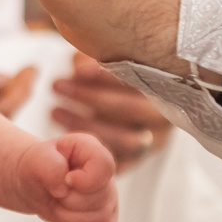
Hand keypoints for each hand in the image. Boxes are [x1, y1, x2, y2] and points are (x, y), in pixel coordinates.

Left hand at [15, 132, 117, 221]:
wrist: (36, 183)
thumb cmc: (39, 166)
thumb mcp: (36, 160)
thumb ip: (50, 167)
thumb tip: (64, 188)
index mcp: (91, 149)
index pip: (104, 165)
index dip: (85, 180)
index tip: (67, 180)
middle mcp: (106, 173)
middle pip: (98, 198)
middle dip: (68, 201)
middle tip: (54, 193)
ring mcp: (109, 196)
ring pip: (98, 218)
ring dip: (69, 217)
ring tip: (58, 204)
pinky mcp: (107, 218)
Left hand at [49, 51, 173, 169]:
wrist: (125, 109)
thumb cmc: (118, 74)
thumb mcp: (111, 59)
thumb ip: (101, 57)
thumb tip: (78, 61)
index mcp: (167, 87)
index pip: (141, 79)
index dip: (108, 75)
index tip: (76, 70)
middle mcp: (163, 118)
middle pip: (130, 110)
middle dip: (90, 97)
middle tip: (57, 86)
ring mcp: (151, 143)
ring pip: (126, 140)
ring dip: (86, 125)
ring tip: (55, 111)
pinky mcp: (135, 162)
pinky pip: (118, 164)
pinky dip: (93, 153)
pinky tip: (66, 137)